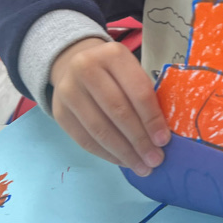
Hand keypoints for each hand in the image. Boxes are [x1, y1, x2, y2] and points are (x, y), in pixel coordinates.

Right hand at [50, 37, 169, 173]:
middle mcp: (86, 69)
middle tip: (155, 160)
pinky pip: (85, 139)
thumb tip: (160, 137)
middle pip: (118, 111)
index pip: (137, 91)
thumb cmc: (114, 72)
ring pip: (100, 129)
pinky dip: (106, 154)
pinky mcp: (59, 112)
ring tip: (141, 167)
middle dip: (139, 140)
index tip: (163, 141)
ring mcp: (69, 90)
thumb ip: (145, 96)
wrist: (74, 63)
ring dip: (124, 152)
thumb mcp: (131, 71)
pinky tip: (122, 161)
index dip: (152, 119)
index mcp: (113, 55)